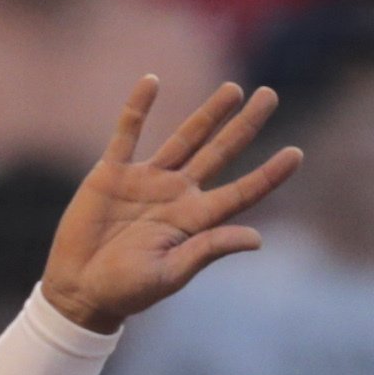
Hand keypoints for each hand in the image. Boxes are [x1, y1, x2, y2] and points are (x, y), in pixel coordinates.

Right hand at [39, 78, 300, 338]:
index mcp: (192, 221)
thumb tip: (257, 239)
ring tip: (234, 89)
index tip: (296, 154)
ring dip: (208, 113)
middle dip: (245, 125)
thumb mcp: (168, 276)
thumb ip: (208, 250)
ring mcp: (146, 182)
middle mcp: (175, 196)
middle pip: (219, 153)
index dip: (268, 174)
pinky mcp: (113, 174)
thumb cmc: (123, 293)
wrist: (77, 291)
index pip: (240, 193)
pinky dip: (137, 108)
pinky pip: (127, 133)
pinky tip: (151, 81)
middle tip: (270, 96)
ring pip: (185, 137)